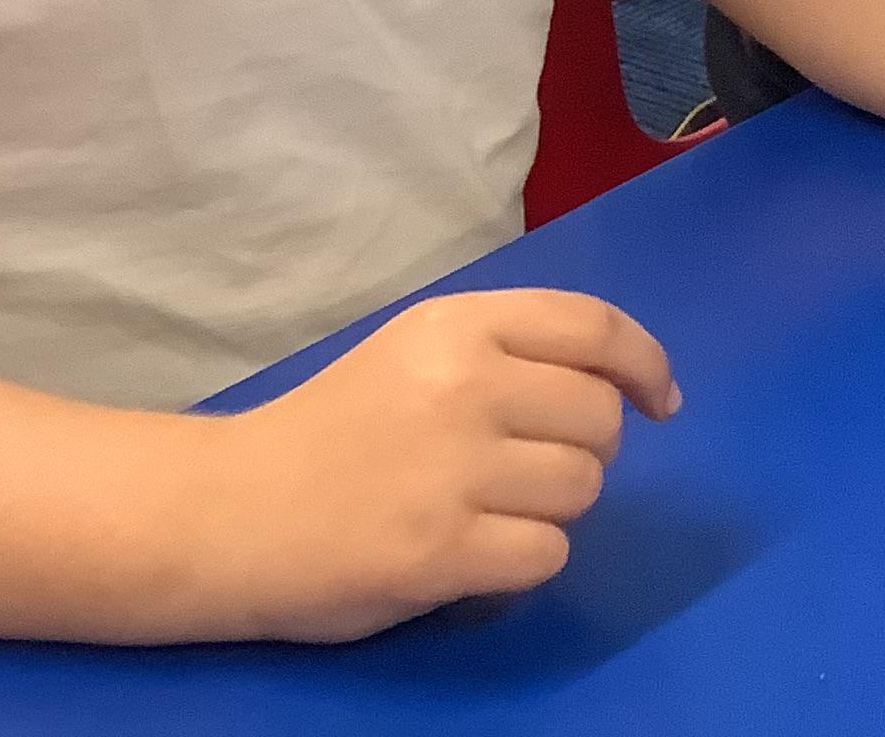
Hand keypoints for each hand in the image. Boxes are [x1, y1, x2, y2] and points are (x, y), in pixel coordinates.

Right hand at [200, 289, 677, 641]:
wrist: (225, 512)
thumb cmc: (335, 429)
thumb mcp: (419, 352)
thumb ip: (515, 351)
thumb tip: (628, 385)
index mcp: (458, 326)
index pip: (596, 328)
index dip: (646, 364)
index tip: (659, 400)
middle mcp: (463, 386)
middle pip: (599, 420)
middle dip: (582, 450)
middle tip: (526, 467)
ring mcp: (451, 470)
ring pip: (582, 489)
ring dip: (552, 507)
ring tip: (487, 507)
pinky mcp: (439, 550)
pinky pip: (547, 553)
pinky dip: (525, 559)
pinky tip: (475, 551)